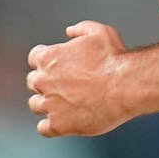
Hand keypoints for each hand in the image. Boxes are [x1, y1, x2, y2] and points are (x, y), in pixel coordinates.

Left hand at [25, 21, 130, 136]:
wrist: (125, 86)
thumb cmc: (113, 58)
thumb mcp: (98, 32)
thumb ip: (80, 29)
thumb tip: (70, 31)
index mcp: (49, 57)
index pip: (34, 58)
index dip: (46, 61)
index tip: (56, 66)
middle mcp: (43, 81)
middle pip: (33, 82)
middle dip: (45, 82)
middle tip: (64, 85)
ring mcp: (49, 104)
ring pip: (36, 105)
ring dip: (46, 104)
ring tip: (65, 104)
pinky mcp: (58, 125)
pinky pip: (43, 128)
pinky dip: (51, 126)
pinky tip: (64, 122)